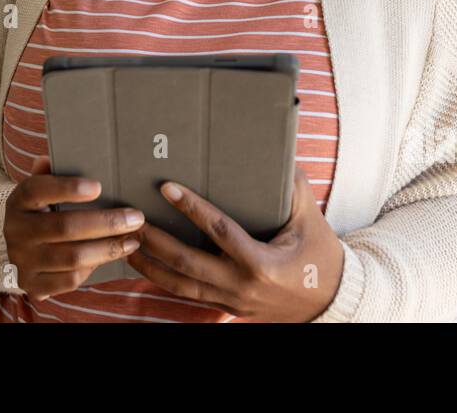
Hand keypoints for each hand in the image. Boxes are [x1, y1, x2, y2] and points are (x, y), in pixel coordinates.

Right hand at [2, 156, 143, 300]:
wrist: (16, 249)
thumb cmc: (40, 212)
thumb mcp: (39, 190)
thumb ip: (49, 174)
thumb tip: (50, 158)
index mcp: (18, 201)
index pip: (37, 190)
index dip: (67, 188)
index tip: (98, 187)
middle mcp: (16, 232)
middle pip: (64, 227)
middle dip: (106, 223)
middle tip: (135, 217)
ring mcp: (22, 261)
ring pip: (72, 257)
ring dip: (108, 249)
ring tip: (133, 240)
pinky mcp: (33, 285)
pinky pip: (69, 280)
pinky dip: (94, 268)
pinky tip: (111, 256)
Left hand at [126, 166, 343, 321]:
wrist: (330, 300)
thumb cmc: (320, 253)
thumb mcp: (309, 217)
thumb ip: (292, 185)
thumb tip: (277, 149)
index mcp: (261, 262)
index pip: (219, 230)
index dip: (192, 208)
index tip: (167, 188)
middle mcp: (241, 285)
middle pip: (187, 262)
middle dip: (155, 241)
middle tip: (132, 218)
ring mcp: (232, 300)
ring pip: (181, 285)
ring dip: (150, 265)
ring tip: (126, 244)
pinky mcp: (228, 307)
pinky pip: (189, 294)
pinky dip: (164, 280)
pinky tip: (146, 265)